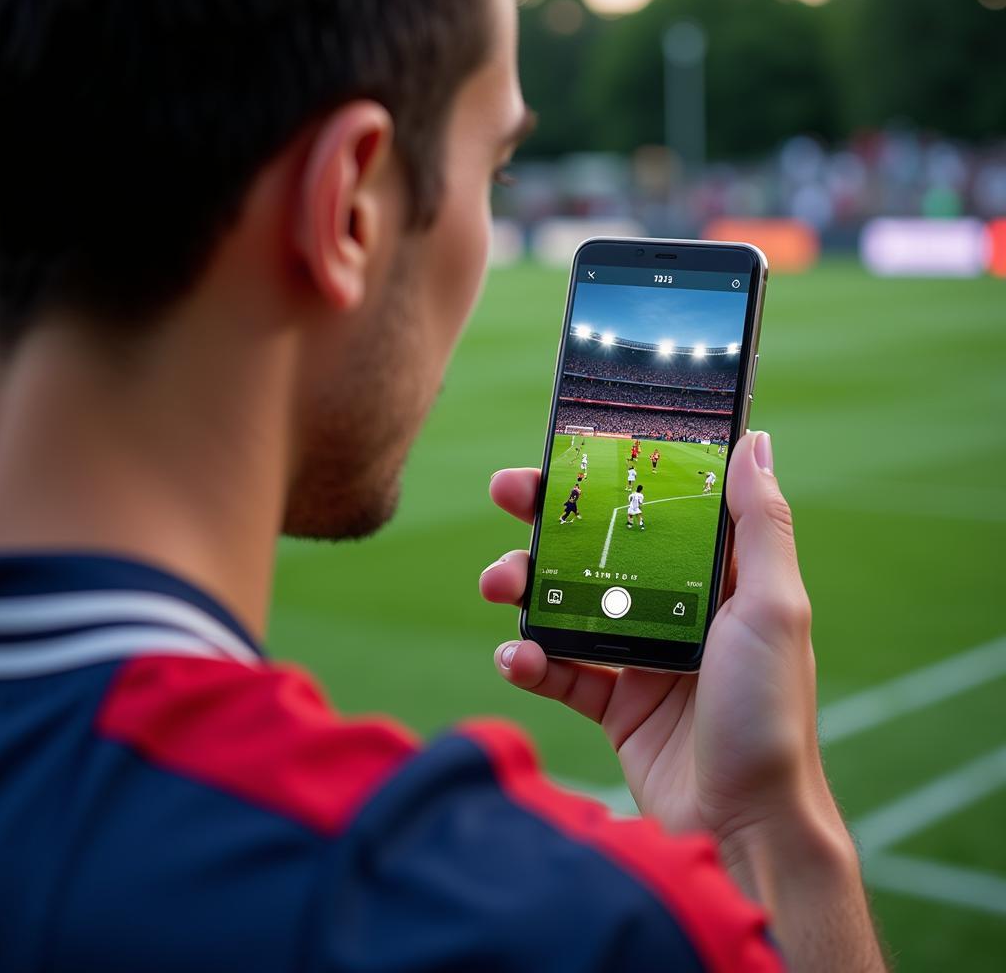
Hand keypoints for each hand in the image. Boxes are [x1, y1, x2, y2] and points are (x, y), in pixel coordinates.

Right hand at [481, 432, 825, 850]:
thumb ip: (760, 526)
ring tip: (497, 583)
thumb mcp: (773, 608)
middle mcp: (678, 610)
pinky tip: (512, 656)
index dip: (614, 473)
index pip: (658, 508)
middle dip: (551, 518)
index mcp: (717, 580)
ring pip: (570, 603)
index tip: (569, 446)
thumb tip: (753, 441)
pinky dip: (530, 660)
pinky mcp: (614, 704)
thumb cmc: (770, 714)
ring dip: (526, 585)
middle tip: (506, 493)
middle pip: (603, 546)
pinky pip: (560, 670)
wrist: (742, 828)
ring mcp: (642, 657)